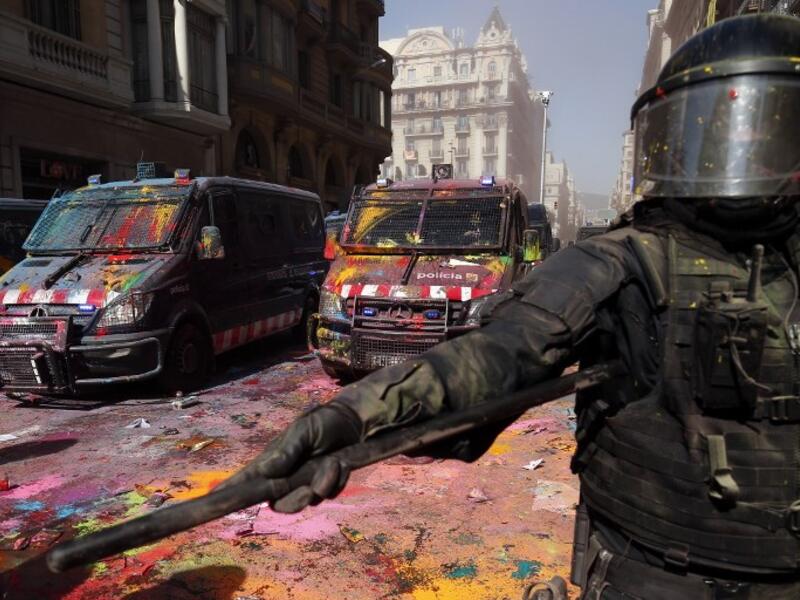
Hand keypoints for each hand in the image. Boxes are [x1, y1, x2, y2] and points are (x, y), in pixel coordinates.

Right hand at [221, 403, 362, 512]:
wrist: (354, 421)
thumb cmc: (323, 421)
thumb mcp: (304, 430)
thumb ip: (286, 451)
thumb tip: (265, 471)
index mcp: (272, 461)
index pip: (246, 480)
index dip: (229, 493)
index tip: (211, 502)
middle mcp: (285, 476)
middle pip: (279, 504)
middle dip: (295, 501)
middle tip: (310, 490)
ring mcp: (305, 482)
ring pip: (306, 501)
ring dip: (322, 485)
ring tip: (334, 463)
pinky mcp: (325, 484)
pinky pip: (327, 495)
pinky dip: (336, 481)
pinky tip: (341, 463)